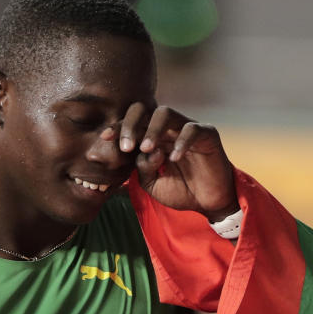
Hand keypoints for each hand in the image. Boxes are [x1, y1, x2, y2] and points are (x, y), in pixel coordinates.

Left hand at [114, 104, 237, 219]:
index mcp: (154, 137)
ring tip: (146, 149)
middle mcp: (169, 129)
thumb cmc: (181, 191)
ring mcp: (188, 128)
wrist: (208, 203)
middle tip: (125, 146)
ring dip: (152, 129)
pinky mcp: (207, 134)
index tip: (104, 138)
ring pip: (166, 113)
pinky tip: (173, 158)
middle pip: (146, 111)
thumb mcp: (152, 184)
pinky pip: (192, 130)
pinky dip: (180, 142)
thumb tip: (138, 152)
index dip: (118, 127)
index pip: (134, 124)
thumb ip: (141, 168)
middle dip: (131, 124)